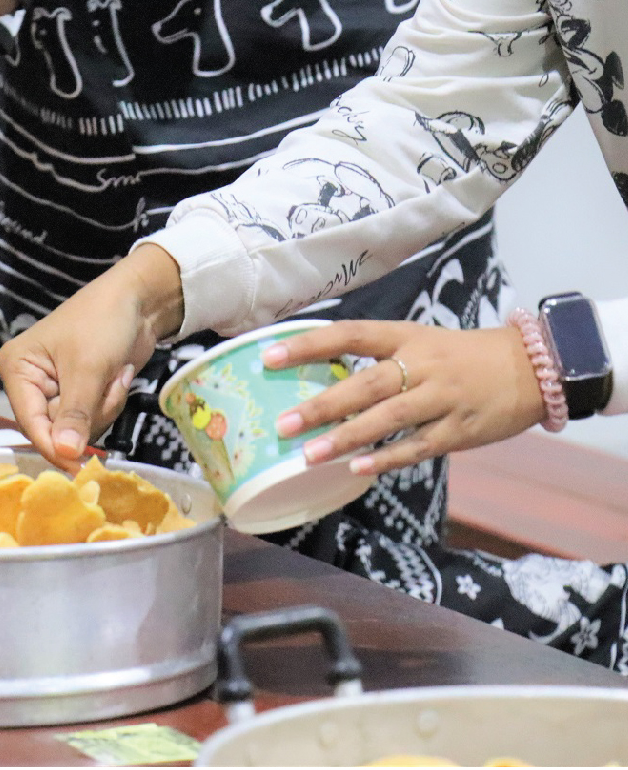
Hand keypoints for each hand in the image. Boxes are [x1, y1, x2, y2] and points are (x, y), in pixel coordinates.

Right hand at [0, 244, 184, 471]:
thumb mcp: (88, 368)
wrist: (139, 300)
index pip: (30, 422)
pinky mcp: (79, 394)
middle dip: (89, 414)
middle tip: (108, 385)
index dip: (54, 446)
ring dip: (104, 408)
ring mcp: (55, 390)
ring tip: (114, 376)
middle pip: (54, 430)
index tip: (78, 467)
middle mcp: (29, 383)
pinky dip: (109, 403)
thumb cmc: (103, 321)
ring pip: (76, 430)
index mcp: (18, 369)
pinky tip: (117, 378)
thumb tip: (65, 454)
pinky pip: (92, 420)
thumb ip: (75, 414)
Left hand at [261, 320, 546, 474]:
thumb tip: (319, 378)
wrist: (535, 367)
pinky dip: (386, 458)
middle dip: (321, 405)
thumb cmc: (462, 357)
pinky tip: (357, 470)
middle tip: (282, 424)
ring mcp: (443, 398)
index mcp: (406, 336)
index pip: (350, 335)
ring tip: (309, 455)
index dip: (308, 345)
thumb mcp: (421, 342)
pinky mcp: (461, 429)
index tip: (269, 357)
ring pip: (388, 418)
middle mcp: (422, 364)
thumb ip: (378, 360)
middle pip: (366, 383)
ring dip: (346, 437)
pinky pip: (417, 446)